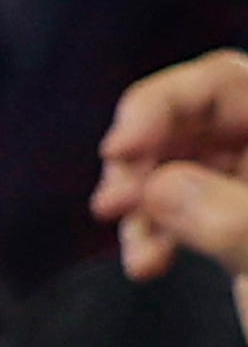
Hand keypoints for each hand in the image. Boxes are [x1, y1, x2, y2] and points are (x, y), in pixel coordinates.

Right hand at [93, 48, 247, 341]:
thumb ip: (223, 213)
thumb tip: (155, 184)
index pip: (226, 80)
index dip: (163, 102)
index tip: (117, 148)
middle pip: (192, 120)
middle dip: (143, 159)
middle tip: (110, 206)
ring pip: (176, 167)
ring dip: (142, 207)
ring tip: (138, 256)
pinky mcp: (238, 222)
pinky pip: (179, 210)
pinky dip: (154, 234)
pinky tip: (149, 266)